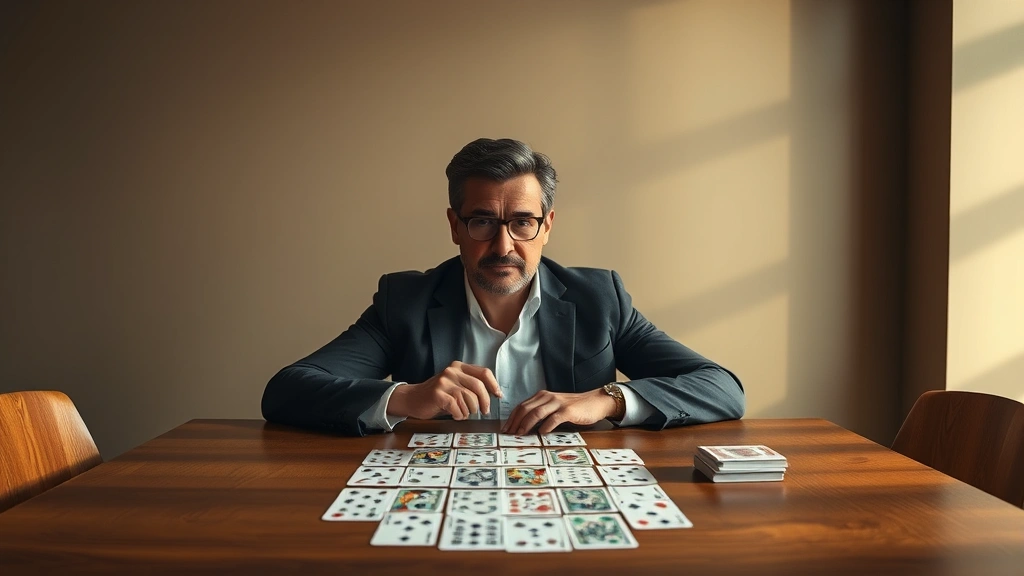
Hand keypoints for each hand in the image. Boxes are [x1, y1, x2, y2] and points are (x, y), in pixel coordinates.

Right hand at [387, 362, 501, 420]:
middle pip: (478, 386)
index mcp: (459, 367)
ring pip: (469, 398)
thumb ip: (471, 385)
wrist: (412, 399)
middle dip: (484, 402)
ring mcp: (444, 382)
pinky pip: (457, 407)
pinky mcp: (437, 394)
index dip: (494, 385)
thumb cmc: (438, 395)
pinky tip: (455, 415)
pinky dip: (459, 415)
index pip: (484, 372)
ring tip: (463, 413)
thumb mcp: (455, 385)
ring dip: (469, 411)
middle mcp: (452, 371)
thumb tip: (494, 394)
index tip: (498, 396)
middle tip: (484, 411)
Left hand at [500, 389, 617, 434]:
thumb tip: (525, 427)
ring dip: (526, 425)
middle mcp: (547, 397)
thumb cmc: (575, 407)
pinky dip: (545, 427)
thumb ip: (541, 413)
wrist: (595, 402)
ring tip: (520, 435)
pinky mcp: (568, 411)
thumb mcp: (554, 407)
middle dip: (515, 422)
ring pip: (536, 413)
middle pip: (525, 409)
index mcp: (542, 396)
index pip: (521, 406)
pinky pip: (553, 419)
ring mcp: (558, 403)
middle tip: (508, 435)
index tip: (505, 430)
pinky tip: (541, 434)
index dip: (511, 418)